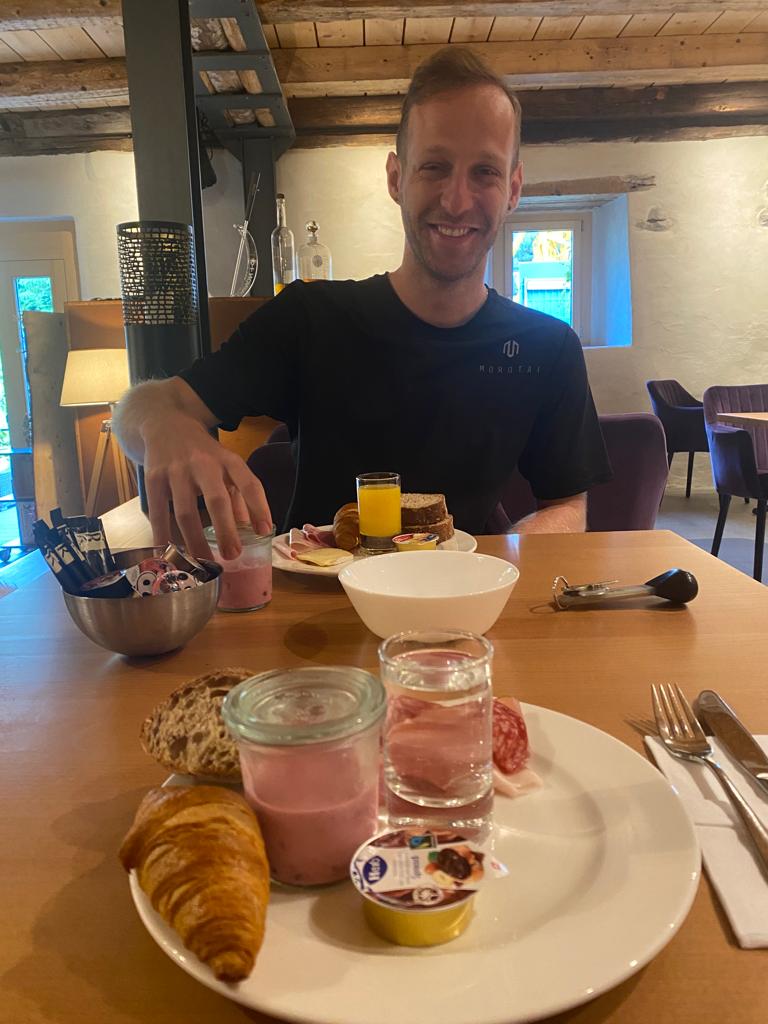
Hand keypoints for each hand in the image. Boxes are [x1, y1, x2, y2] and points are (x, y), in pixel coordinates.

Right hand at [143, 415, 271, 559]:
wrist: (164, 424)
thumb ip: (239, 495)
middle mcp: (204, 463)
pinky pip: (158, 512)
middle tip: (233, 555)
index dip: (259, 508)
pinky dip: (163, 535)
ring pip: (185, 512)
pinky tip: (168, 553)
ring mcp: (176, 470)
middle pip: (216, 500)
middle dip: (226, 530)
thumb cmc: (203, 452)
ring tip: (202, 563)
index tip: (265, 531)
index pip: (249, 483)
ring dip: (195, 541)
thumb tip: (253, 529)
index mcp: (228, 460)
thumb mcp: (226, 465)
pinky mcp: (153, 478)